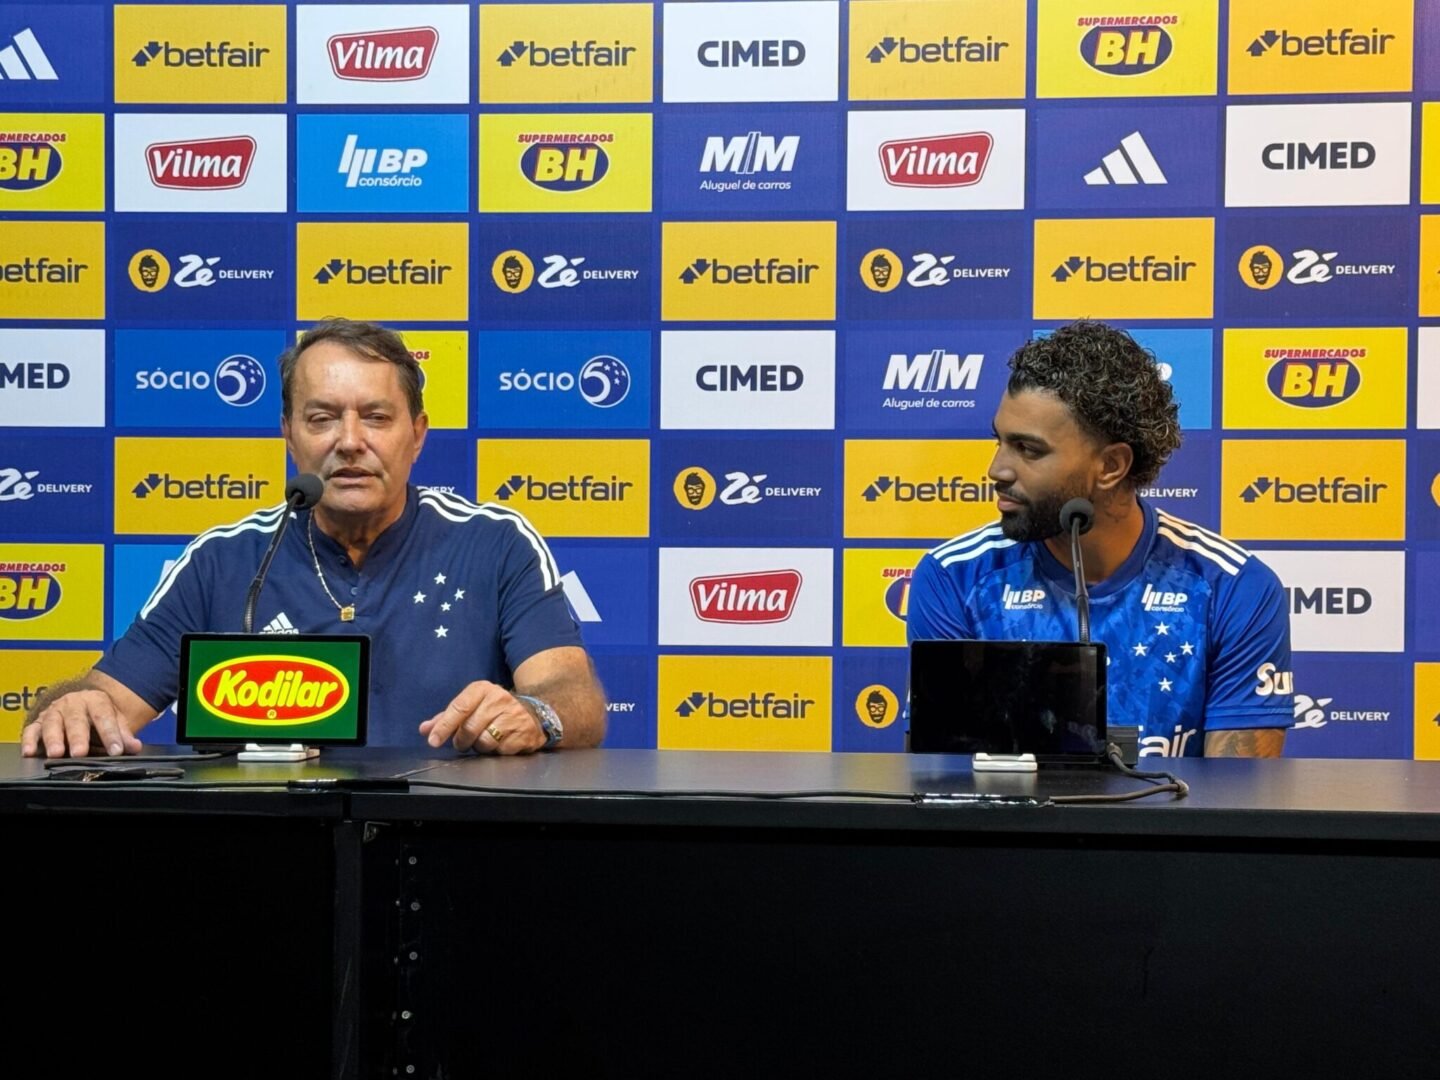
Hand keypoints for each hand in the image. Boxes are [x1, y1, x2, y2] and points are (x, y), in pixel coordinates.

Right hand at [21, 689, 144, 758]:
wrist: (85, 701)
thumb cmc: (99, 714)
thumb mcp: (114, 720)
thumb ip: (124, 734)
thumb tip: (134, 746)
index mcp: (96, 700)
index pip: (104, 717)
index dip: (111, 735)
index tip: (116, 750)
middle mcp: (73, 703)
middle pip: (76, 720)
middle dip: (78, 737)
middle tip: (80, 752)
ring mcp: (54, 712)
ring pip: (52, 724)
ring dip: (53, 739)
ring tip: (56, 753)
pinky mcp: (39, 722)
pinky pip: (31, 730)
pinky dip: (29, 740)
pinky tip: (29, 751)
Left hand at [419, 681, 545, 755]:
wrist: (533, 712)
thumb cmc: (494, 710)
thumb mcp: (472, 706)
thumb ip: (447, 717)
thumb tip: (425, 729)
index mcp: (482, 689)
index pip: (458, 708)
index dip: (444, 727)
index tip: (433, 741)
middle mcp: (499, 699)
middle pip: (469, 728)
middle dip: (461, 741)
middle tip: (463, 743)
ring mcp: (514, 716)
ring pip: (484, 742)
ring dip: (479, 747)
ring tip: (484, 740)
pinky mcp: (524, 733)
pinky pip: (501, 750)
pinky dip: (496, 751)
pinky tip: (500, 743)